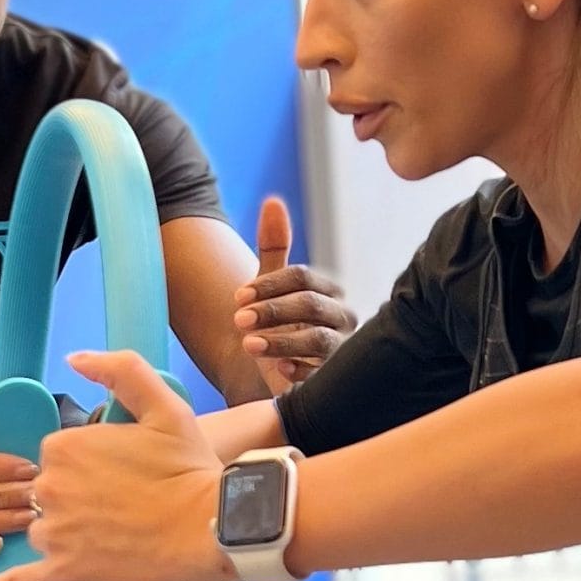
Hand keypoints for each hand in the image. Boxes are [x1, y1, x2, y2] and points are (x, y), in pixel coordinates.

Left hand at [0, 351, 233, 580]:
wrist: (218, 527)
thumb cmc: (193, 469)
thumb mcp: (164, 404)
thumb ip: (119, 370)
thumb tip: (74, 358)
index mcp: (64, 447)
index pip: (53, 460)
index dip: (86, 471)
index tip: (120, 480)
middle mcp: (49, 488)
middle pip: (43, 496)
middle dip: (74, 504)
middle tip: (122, 512)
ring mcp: (54, 533)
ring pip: (40, 534)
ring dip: (64, 539)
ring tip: (112, 541)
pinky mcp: (64, 574)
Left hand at [232, 196, 351, 394]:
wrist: (282, 376)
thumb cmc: (280, 327)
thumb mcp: (271, 288)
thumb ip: (273, 248)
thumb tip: (273, 201)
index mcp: (326, 290)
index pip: (302, 277)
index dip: (268, 284)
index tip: (238, 297)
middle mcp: (341, 317)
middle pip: (310, 304)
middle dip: (271, 310)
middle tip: (238, 320)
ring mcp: (342, 349)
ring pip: (317, 339)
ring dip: (280, 341)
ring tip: (248, 345)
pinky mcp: (336, 379)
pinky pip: (322, 374)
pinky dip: (299, 370)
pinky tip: (278, 371)